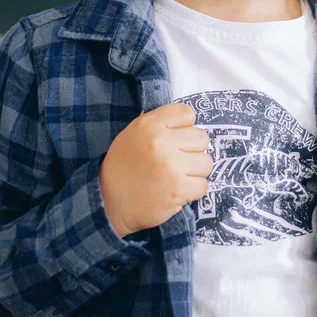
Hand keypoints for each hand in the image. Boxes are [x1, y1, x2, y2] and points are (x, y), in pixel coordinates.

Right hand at [98, 102, 213, 236]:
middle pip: (201, 138)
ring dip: (195, 173)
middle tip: (176, 163)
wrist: (110, 203)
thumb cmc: (123, 168)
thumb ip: (157, 125)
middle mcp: (160, 142)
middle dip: (192, 152)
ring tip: (176, 178)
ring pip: (206, 162)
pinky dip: (193, 191)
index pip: (187, 113)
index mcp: (149, 125)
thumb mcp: (132, 135)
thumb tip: (186, 120)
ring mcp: (170, 165)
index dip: (185, 128)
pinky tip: (177, 192)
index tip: (175, 141)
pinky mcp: (178, 188)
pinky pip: (203, 185)